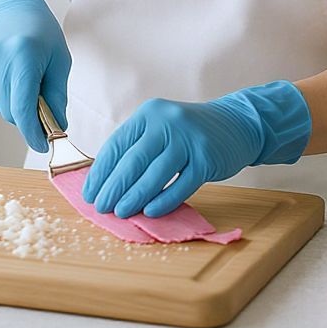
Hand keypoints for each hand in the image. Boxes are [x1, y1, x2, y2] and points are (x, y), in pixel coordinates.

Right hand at [0, 0, 70, 152]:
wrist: (7, 6)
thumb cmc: (40, 30)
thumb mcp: (59, 58)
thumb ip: (57, 95)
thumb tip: (57, 127)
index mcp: (23, 55)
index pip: (24, 108)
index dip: (34, 132)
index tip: (44, 143)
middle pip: (12, 112)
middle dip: (29, 116)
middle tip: (42, 103)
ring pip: (1, 107)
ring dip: (16, 104)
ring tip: (25, 78)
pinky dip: (4, 93)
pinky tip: (10, 72)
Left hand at [81, 81, 311, 218]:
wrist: (236, 124)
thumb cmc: (190, 132)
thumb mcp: (161, 128)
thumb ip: (138, 147)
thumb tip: (107, 182)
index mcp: (149, 114)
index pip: (117, 145)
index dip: (101, 171)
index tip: (90, 193)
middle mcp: (166, 122)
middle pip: (133, 160)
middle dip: (114, 187)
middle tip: (101, 207)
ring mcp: (188, 139)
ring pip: (154, 174)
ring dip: (135, 197)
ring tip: (121, 213)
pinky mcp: (206, 158)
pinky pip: (181, 185)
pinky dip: (164, 200)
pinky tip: (151, 212)